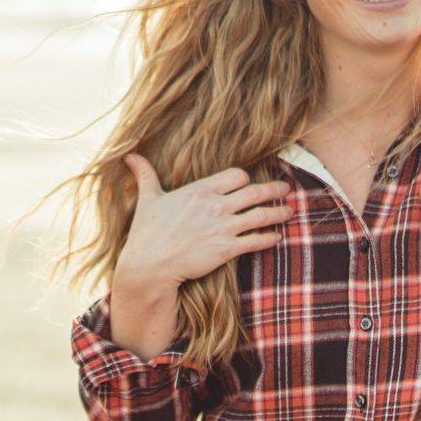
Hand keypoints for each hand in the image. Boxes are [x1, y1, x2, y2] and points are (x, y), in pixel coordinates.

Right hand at [117, 155, 294, 287]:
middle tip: (287, 189)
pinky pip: (256, 240)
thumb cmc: (147, 233)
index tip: (249, 183)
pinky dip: (269, 238)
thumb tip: (129, 156)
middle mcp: (216, 205)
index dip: (245, 179)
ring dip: (279, 213)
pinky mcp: (227, 249)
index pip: (236, 175)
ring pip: (261, 215)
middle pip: (255, 192)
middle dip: (274, 190)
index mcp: (200, 190)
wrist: (149, 265)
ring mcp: (223, 227)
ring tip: (291, 211)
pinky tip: (276, 237)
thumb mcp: (148, 199)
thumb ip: (145, 175)